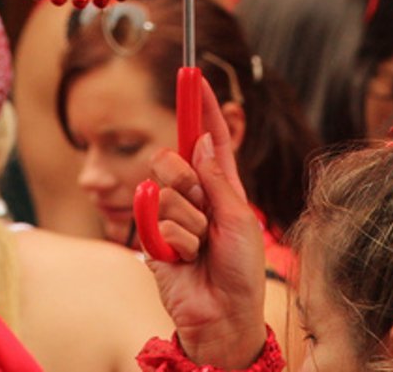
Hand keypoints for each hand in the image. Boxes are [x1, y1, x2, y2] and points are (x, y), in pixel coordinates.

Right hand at [143, 78, 267, 369]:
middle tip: (204, 212)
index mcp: (221, 184)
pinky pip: (152, 219)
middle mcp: (193, 194)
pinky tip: (183, 259)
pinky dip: (173, 240)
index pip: (208, 136)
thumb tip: (201, 141)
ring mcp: (169, 214)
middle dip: (187, 181)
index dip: (200, 107)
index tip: (192, 76)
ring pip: (163, 191)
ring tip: (201, 249)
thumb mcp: (239, 220)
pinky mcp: (151, 238)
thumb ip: (217, 180)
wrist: (222, 317)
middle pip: (172, 156)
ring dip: (188, 224)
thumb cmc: (241, 272)